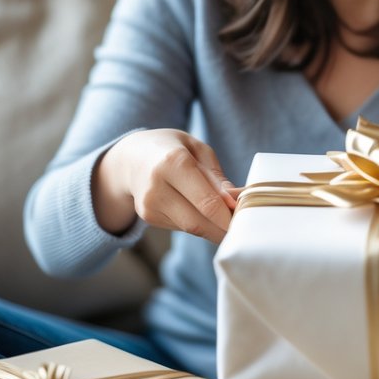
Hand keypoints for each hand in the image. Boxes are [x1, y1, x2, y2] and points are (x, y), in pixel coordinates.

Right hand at [95, 129, 237, 243]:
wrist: (131, 157)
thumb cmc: (173, 149)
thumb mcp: (199, 150)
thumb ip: (217, 177)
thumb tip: (234, 202)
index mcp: (173, 162)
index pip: (207, 202)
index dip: (230, 217)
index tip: (248, 221)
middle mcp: (157, 186)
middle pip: (199, 221)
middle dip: (224, 229)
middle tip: (245, 229)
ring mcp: (149, 204)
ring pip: (191, 228)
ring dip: (213, 228)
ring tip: (228, 219)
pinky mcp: (147, 217)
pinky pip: (181, 227)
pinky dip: (198, 224)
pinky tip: (202, 213)